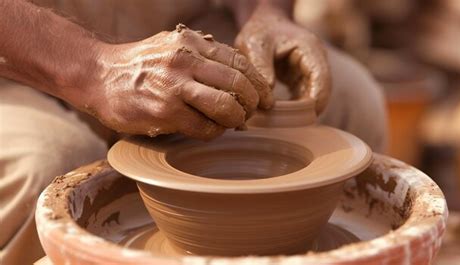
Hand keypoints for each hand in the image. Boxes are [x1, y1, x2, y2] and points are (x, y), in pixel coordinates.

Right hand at [85, 24, 272, 139]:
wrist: (99, 75)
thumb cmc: (141, 65)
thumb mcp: (173, 46)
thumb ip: (204, 58)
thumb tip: (238, 80)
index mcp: (191, 42)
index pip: (239, 63)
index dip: (259, 83)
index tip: (266, 98)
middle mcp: (185, 60)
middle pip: (238, 84)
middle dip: (252, 104)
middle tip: (252, 113)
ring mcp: (175, 87)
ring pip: (225, 106)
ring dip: (236, 119)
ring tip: (235, 123)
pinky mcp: (165, 112)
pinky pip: (204, 128)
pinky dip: (215, 132)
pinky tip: (212, 131)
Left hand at [235, 5, 330, 113]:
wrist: (264, 24)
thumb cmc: (260, 31)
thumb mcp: (255, 43)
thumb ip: (261, 65)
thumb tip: (268, 94)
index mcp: (311, 51)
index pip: (322, 82)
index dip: (313, 103)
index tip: (294, 118)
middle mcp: (316, 63)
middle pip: (321, 94)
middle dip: (305, 112)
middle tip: (283, 125)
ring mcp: (311, 73)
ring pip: (313, 99)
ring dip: (299, 113)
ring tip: (278, 123)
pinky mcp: (302, 81)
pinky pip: (303, 99)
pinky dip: (293, 109)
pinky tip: (277, 117)